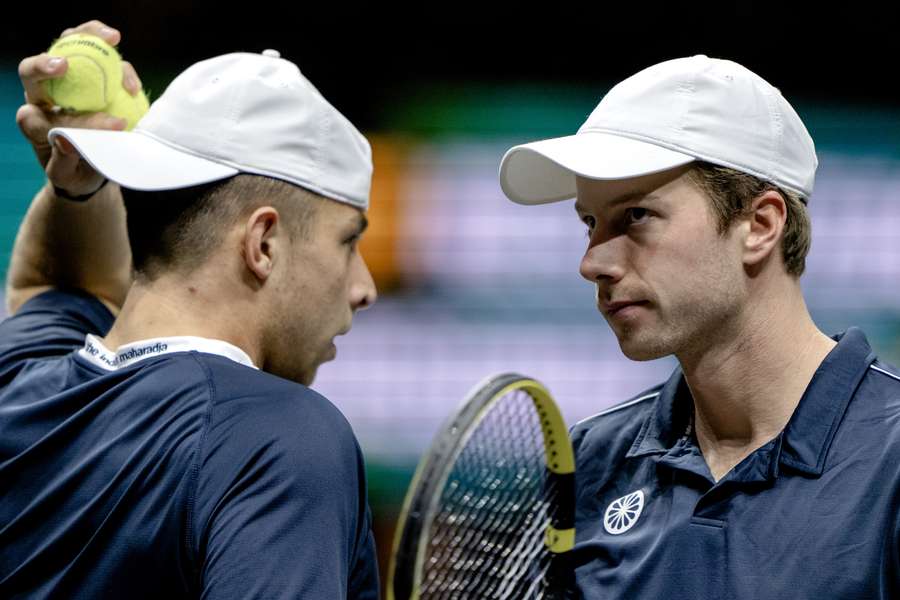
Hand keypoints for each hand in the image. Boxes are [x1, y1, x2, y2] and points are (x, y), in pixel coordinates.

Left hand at [15, 20, 142, 196]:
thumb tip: (67, 140)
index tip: (62, 71)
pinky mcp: (105, 83)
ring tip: (113, 38)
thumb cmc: (75, 173)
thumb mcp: (65, 174)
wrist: (94, 171)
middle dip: (57, 53)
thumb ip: (63, 159)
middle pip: (46, 58)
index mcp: (38, 110)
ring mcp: (80, 83)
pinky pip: (112, 67)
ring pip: (78, 48)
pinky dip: (123, 70)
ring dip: (93, 36)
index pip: (32, 86)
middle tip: (70, 61)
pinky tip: (133, 86)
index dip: (40, 71)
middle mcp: (53, 91)